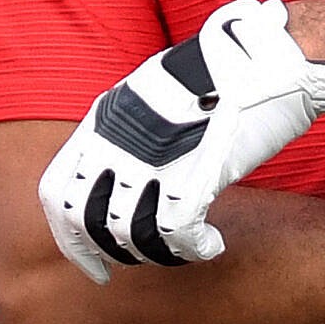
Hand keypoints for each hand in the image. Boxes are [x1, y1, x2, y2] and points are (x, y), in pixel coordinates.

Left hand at [40, 0, 324, 280]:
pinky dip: (192, 250)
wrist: (268, 53)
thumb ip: (136, 129)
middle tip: (120, 270)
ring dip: (154, 254)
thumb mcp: (158, 91)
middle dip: (101, 254)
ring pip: (128, 233)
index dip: (68, 236)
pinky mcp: (193, 172)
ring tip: (183, 248)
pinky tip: (211, 245)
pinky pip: (175, 235)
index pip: (56, 192)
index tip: (88, 261)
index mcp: (104, 118)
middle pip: (84, 220)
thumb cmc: (224, 71)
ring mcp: (152, 158)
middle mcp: (117, 140)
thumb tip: (129, 165)